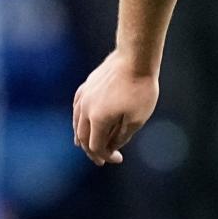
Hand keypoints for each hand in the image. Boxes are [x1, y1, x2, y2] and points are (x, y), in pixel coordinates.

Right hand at [72, 51, 158, 165]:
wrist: (136, 58)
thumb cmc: (140, 88)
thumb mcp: (137, 118)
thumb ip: (123, 136)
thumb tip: (111, 146)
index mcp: (98, 119)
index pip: (96, 146)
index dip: (106, 156)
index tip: (118, 159)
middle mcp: (85, 109)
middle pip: (82, 137)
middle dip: (92, 151)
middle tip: (101, 159)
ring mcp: (84, 96)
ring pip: (77, 123)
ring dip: (82, 137)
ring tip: (87, 146)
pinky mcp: (86, 85)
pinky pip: (77, 108)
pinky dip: (79, 120)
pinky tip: (84, 122)